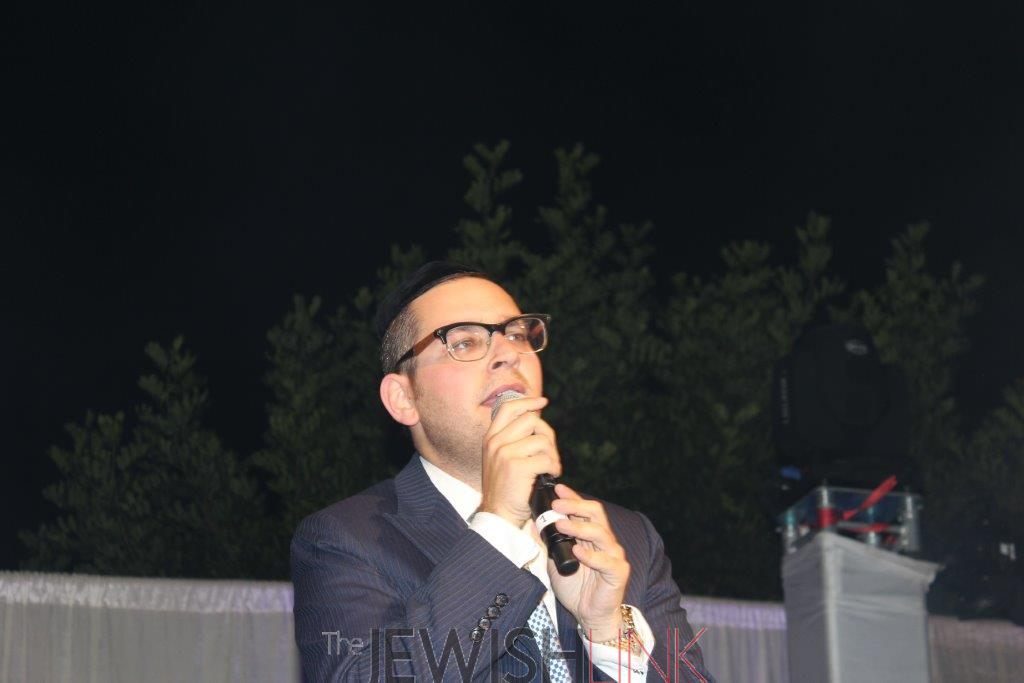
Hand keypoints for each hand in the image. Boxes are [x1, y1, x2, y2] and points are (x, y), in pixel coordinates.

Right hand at [477, 396, 561, 526]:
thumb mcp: (501, 459)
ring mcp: (505, 453)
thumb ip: (513, 440)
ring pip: (541, 439)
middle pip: (531, 420)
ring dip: (552, 454)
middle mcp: (495, 442)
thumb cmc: (505, 489)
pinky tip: (551, 476)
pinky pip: (546, 458)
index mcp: (490, 438)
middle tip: (550, 452)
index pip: (508, 408)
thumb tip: (536, 419)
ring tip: (551, 468)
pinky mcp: (517, 466)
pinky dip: (554, 468)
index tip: (543, 401)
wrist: (498, 515)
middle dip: (547, 434)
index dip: (528, 401)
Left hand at [548, 483, 629, 641]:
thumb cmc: (575, 587)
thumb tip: (533, 523)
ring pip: (601, 533)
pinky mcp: (618, 572)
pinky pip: (606, 560)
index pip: (585, 510)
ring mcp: (613, 555)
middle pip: (595, 514)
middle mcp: (605, 541)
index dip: (572, 498)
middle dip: (576, 506)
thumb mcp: (554, 561)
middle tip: (557, 505)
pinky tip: (578, 551)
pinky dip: (591, 555)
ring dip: (579, 527)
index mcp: (591, 535)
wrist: (590, 615)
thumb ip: (548, 543)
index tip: (557, 488)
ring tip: (561, 525)